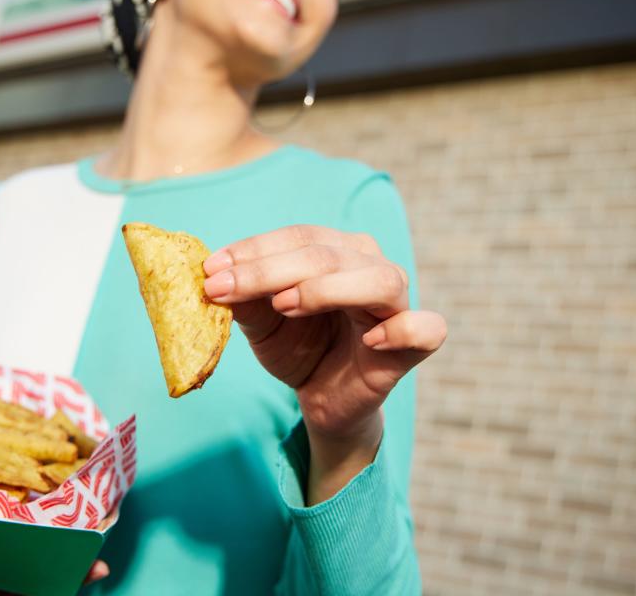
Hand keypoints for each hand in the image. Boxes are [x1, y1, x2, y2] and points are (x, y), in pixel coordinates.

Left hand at [203, 225, 445, 502]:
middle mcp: (370, 266)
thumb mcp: (262, 323)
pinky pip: (425, 328)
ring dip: (326, 288)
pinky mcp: (413, 345)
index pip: (299, 237)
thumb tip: (214, 276)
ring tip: (284, 305)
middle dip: (269, 270)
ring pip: (376, 280)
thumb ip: (245, 299)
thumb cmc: (298, 348)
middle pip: (327, 254)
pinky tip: (370, 340)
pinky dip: (401, 330)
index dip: (254, 250)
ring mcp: (396, 303)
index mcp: (337, 250)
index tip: (210, 270)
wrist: (323, 399)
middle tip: (224, 288)